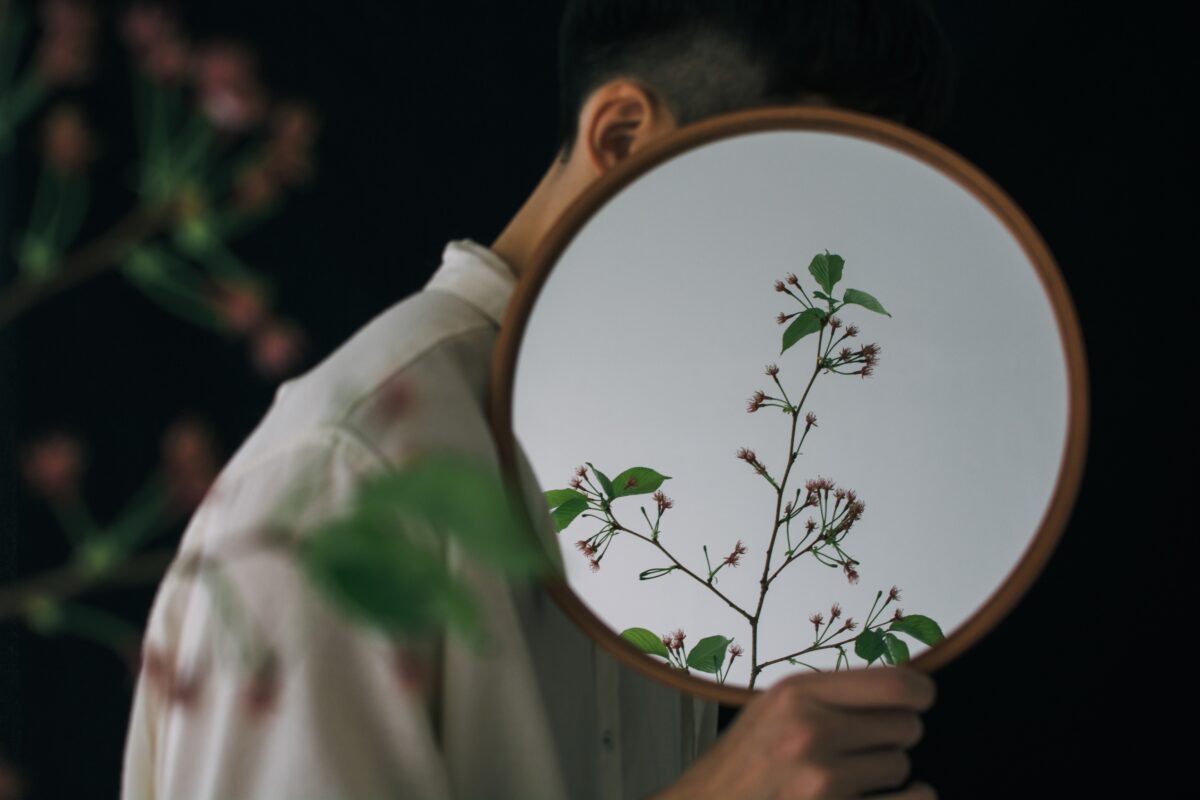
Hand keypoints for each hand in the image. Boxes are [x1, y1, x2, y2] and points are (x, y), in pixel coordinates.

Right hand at [650, 666, 936, 799]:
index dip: (919, 693)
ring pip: (902, 766)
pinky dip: (913, 799)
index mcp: (797, 694)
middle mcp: (812, 732)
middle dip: (894, 735)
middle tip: (867, 744)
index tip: (919, 699)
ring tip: (852, 775)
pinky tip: (895, 796)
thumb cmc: (740, 764)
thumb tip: (898, 687)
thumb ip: (825, 695)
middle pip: (906, 725)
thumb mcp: (772, 709)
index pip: (895, 684)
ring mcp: (822, 781)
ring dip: (886, 773)